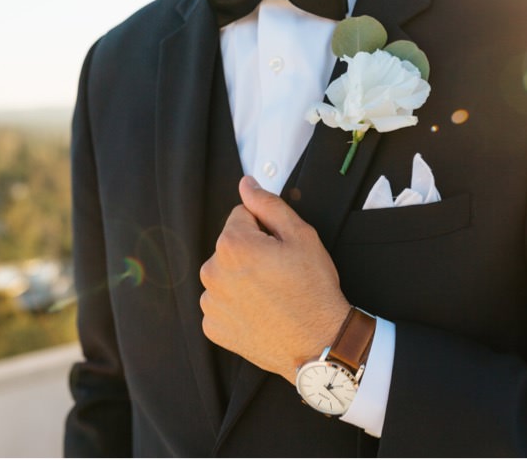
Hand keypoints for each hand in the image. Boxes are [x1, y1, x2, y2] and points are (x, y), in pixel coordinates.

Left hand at [200, 176, 348, 383]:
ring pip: (225, 274)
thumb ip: (268, 204)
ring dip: (242, 277)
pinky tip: (260, 310)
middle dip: (251, 251)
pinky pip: (221, 302)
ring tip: (271, 293)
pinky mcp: (213, 328)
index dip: (265, 227)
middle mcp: (212, 273)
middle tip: (280, 271)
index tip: (280, 247)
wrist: (316, 343)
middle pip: (230, 245)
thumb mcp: (300, 235)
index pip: (241, 215)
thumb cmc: (312, 288)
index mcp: (232, 245)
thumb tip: (246, 184)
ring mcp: (210, 303)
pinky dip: (237, 303)